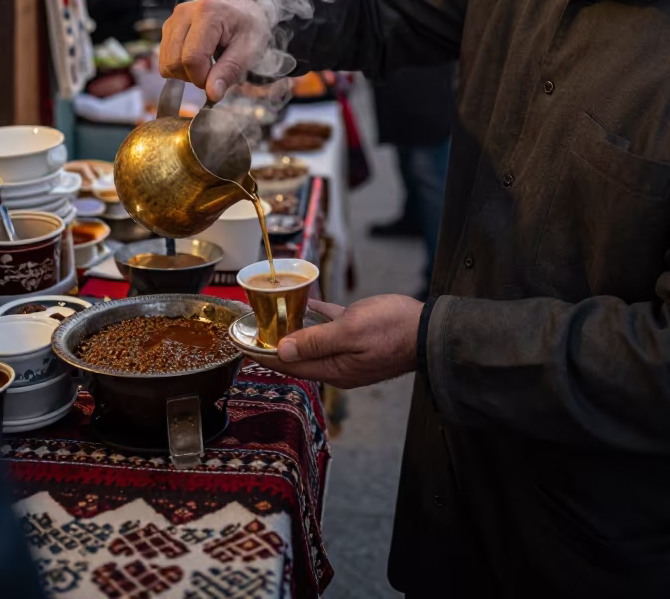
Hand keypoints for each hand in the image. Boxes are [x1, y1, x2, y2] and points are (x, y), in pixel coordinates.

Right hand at [159, 0, 269, 101]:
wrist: (244, 14)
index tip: (218, 80)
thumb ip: (229, 72)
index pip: (192, 58)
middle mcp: (184, 12)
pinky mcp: (167, 28)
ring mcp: (173, 19)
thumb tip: (212, 95)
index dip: (202, 78)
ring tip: (206, 65)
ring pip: (166, 63)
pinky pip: (164, 59)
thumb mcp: (248, 52)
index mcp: (208, 13)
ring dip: (184, 73)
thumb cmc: (248, 31)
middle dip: (193, 77)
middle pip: (175, 61)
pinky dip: (179, 67)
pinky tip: (196, 59)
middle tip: (213, 72)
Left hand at [256, 295, 422, 388]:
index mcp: (333, 368)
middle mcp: (337, 363)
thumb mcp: (352, 332)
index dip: (262, 354)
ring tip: (270, 315)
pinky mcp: (358, 333)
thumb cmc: (393, 330)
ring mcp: (348, 349)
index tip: (240, 345)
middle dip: (271, 344)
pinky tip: (305, 301)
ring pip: (311, 339)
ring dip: (292, 328)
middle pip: (296, 354)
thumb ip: (316, 340)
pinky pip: (329, 324)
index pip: (288, 363)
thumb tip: (282, 349)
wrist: (429, 329)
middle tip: (249, 329)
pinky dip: (315, 314)